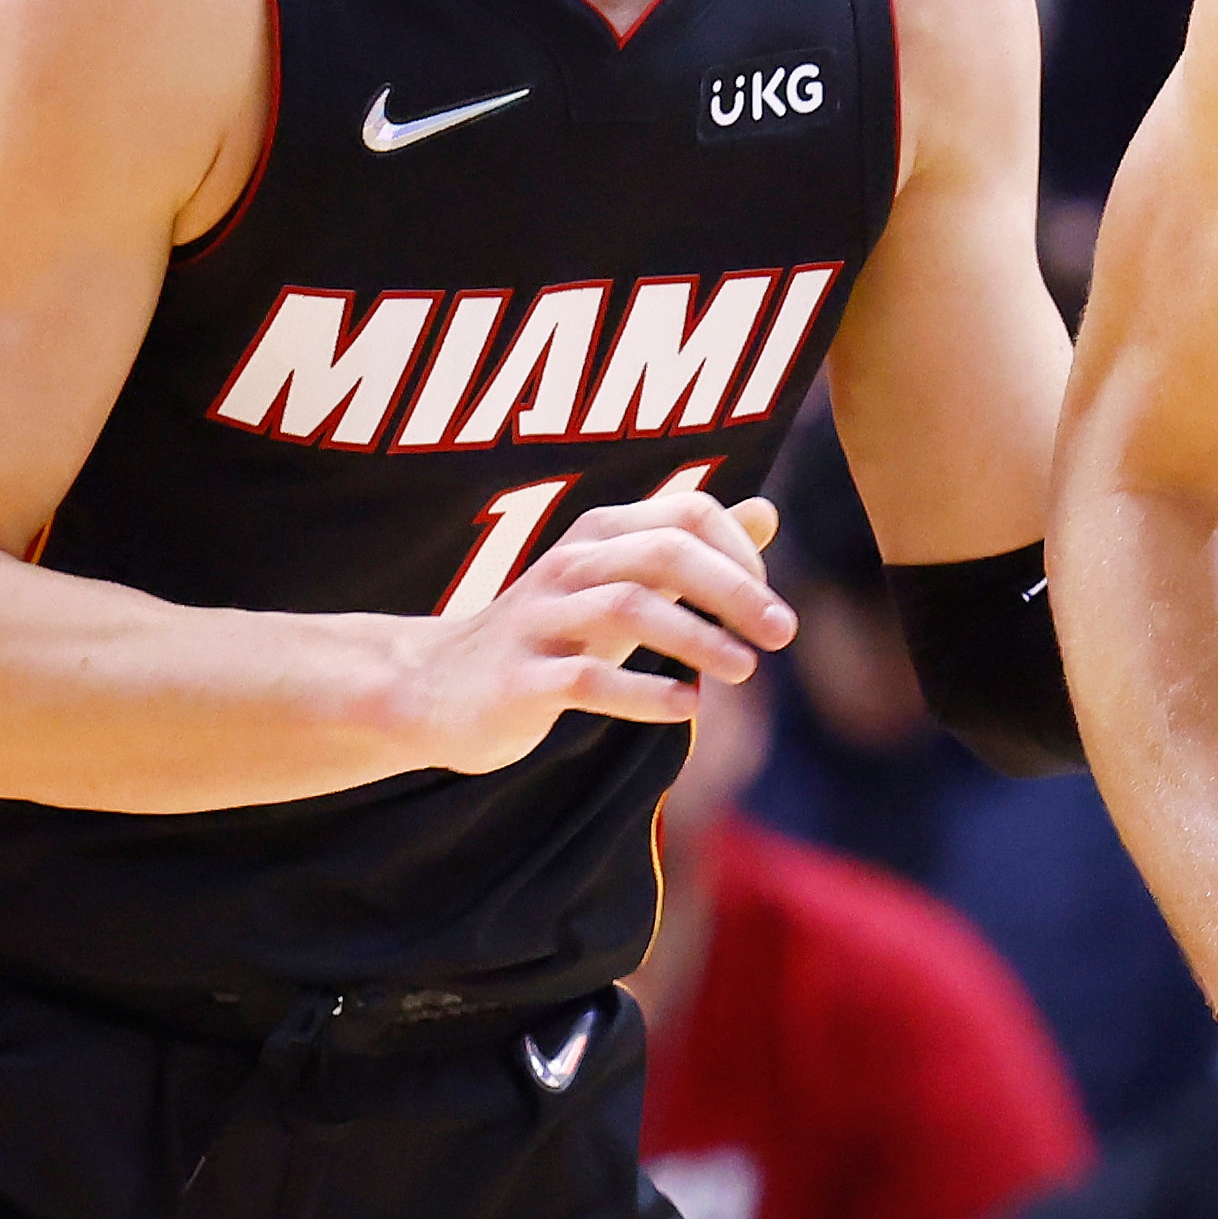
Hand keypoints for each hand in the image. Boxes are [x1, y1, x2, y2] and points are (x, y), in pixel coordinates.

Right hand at [398, 482, 794, 774]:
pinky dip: (645, 693)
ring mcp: (539, 620)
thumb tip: (767, 511)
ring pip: (628, 608)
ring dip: (698, 640)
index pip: (688, 513)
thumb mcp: (622, 583)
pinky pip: (588, 680)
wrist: (436, 687)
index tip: (767, 606)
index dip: (740, 555)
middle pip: (665, 554)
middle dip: (734, 592)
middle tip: (781, 635)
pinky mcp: (519, 680)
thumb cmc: (552, 633)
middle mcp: (569, 565)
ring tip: (743, 670)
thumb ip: (691, 550)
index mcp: (599, 533)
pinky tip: (686, 707)